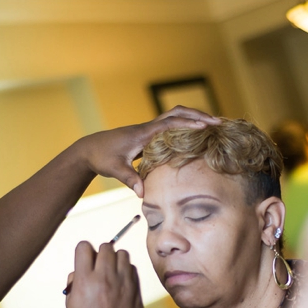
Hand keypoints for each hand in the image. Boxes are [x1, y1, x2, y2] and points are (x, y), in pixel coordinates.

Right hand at [65, 241, 143, 307]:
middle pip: (106, 246)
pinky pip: (132, 268)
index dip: (83, 252)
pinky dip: (126, 271)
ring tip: (111, 275)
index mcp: (85, 280)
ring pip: (123, 253)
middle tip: (98, 268)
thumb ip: (75, 282)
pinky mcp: (136, 289)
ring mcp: (124, 282)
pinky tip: (121, 285)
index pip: (84, 246)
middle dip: (100, 254)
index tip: (84, 262)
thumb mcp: (71, 306)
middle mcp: (105, 277)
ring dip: (115, 260)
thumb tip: (80, 269)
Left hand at [73, 106, 219, 196]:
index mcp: (143, 133)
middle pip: (177, 113)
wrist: (89, 149)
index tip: (206, 126)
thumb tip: (142, 193)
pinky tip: (195, 134)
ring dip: (193, 118)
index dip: (189, 124)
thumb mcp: (115, 169)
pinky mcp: (148, 135)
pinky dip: (184, 126)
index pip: (170, 123)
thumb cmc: (102, 158)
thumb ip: (130, 179)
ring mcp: (148, 130)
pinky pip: (170, 126)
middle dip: (197, 115)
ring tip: (212, 125)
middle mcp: (147, 127)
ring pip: (174, 117)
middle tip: (218, 122)